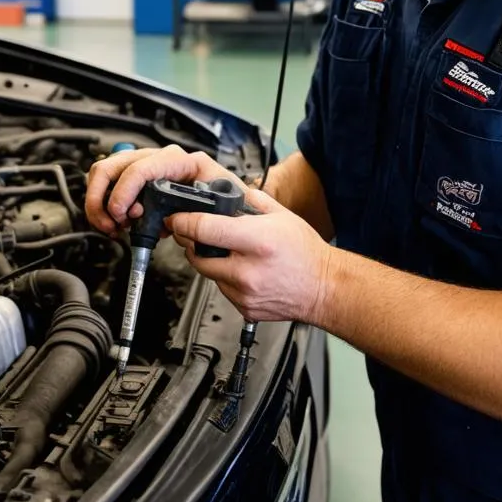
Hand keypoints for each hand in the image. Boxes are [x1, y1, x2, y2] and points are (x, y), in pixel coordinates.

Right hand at [84, 144, 243, 236]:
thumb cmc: (229, 202)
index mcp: (184, 162)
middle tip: (113, 224)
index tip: (121, 214)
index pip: (142, 167)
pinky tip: (118, 225)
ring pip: (105, 174)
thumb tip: (174, 222)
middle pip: (114, 166)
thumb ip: (203, 214)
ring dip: (100, 204)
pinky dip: (105, 207)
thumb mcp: (223, 206)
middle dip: (104, 198)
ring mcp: (147, 167)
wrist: (233, 205)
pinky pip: (109, 186)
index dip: (125, 191)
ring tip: (114, 227)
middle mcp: (162, 159)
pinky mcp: (139, 181)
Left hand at [167, 189, 333, 325]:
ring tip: (229, 252)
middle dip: (190, 241)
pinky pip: (221, 289)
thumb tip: (228, 193)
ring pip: (206, 273)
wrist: (324, 288)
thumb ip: (251, 201)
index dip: (184, 221)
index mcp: (257, 241)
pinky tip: (241, 270)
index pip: (204, 229)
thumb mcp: (282, 215)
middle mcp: (248, 269)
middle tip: (197, 232)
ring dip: (208, 260)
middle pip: (196, 254)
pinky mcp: (244, 308)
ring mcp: (244, 292)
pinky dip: (224, 277)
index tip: (177, 218)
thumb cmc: (306, 253)